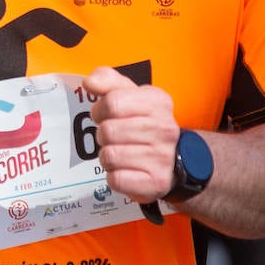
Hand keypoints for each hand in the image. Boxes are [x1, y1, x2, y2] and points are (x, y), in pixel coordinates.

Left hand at [83, 66, 180, 203]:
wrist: (176, 159)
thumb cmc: (145, 124)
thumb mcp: (131, 95)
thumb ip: (108, 81)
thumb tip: (89, 82)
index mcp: (158, 102)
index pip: (112, 102)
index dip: (100, 110)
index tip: (105, 115)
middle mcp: (165, 128)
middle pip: (107, 131)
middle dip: (103, 135)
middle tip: (114, 138)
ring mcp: (163, 157)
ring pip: (109, 156)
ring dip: (107, 157)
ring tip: (121, 154)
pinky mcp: (156, 182)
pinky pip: (116, 179)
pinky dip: (114, 176)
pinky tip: (126, 170)